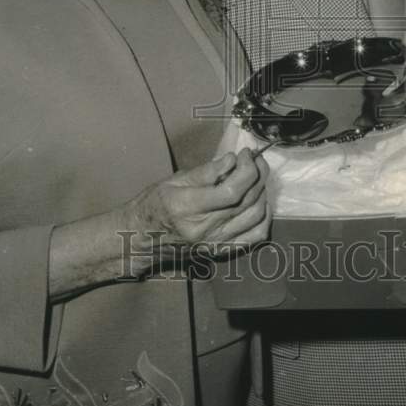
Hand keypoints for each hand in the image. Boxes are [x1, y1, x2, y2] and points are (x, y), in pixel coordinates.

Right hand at [128, 148, 270, 259]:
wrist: (142, 238)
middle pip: (246, 201)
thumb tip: (232, 160)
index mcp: (188, 208)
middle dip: (257, 174)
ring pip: (255, 216)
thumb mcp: (174, 180)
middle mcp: (205, 229)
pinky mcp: (222, 251)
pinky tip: (260, 201)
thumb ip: (206, 172)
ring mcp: (215, 243)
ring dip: (263, 191)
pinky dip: (264, 217)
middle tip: (254, 158)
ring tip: (256, 175)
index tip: (244, 153)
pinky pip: (255, 236)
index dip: (247, 169)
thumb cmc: (155, 204)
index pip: (232, 191)